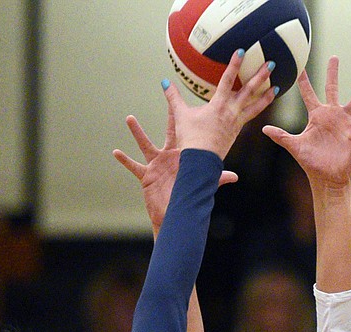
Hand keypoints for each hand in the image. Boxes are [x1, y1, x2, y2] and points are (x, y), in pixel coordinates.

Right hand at [113, 113, 237, 234]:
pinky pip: (133, 166)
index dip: (192, 123)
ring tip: (130, 117)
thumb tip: (235, 176)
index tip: (196, 107)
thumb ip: (216, 178)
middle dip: (170, 117)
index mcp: (184, 157)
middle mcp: (170, 156)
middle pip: (170, 132)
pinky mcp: (146, 175)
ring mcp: (156, 165)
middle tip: (168, 98)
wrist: (175, 213)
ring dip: (138, 132)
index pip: (188, 135)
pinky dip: (125, 160)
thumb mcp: (201, 186)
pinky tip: (115, 151)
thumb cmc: (188, 198)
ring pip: (145, 145)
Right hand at [167, 51, 276, 158]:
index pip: (228, 80)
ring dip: (266, 95)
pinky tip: (262, 104)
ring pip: (255, 106)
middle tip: (271, 63)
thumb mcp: (180, 115)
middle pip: (249, 90)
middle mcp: (231, 112)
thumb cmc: (191, 139)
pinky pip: (251, 116)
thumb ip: (173, 97)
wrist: (201, 161)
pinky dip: (259, 108)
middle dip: (260, 76)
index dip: (234, 65)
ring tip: (276, 87)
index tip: (241, 52)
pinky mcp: (238, 131)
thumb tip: (165, 82)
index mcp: (218, 105)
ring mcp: (237, 122)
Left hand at [263, 57, 350, 188]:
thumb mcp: (295, 147)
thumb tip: (263, 130)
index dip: (303, 81)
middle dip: (333, 73)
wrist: (327, 177)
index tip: (300, 67)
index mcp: (316, 115)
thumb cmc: (311, 162)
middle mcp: (331, 115)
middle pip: (332, 88)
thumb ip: (281, 136)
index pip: (308, 93)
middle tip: (334, 57)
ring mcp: (345, 122)